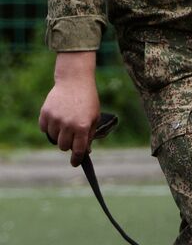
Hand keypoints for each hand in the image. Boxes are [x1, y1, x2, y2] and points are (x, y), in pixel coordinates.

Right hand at [38, 52, 100, 166]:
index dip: (76, 159)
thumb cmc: (88, 101)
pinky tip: (56, 118)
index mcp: (82, 127)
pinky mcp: (45, 113)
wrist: (74, 81)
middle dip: (68, 145)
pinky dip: (49, 127)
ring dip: (59, 135)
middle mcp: (68, 125)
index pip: (78, 150)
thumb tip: (85, 152)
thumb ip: (89, 135)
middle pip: (64, 147)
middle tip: (71, 137)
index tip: (74, 163)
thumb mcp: (94, 118)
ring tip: (65, 123)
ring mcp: (55, 119)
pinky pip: (44, 129)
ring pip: (53, 138)